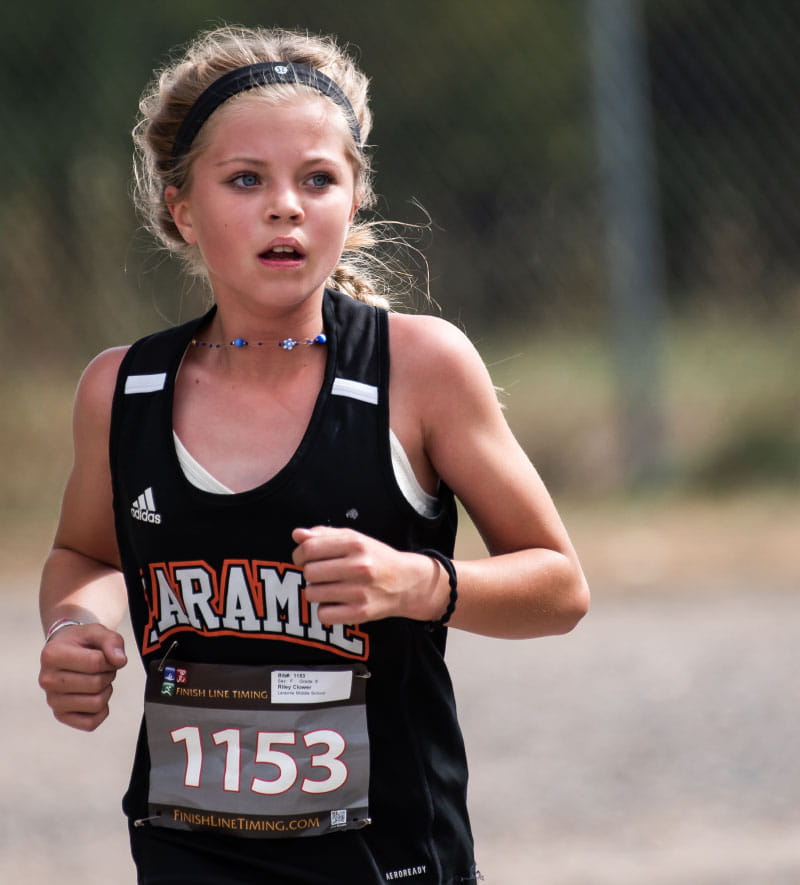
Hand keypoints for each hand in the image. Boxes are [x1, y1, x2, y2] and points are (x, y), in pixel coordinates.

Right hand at [39, 623, 126, 731]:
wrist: (65, 650)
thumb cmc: (80, 642)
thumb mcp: (96, 631)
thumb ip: (111, 641)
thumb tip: (119, 661)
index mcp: (52, 655)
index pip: (95, 662)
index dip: (110, 659)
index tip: (106, 655)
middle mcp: (47, 680)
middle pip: (96, 684)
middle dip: (108, 674)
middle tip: (102, 668)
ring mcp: (52, 700)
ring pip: (96, 704)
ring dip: (106, 690)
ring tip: (98, 679)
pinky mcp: (61, 716)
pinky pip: (90, 723)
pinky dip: (101, 710)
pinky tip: (95, 695)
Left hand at [291, 527, 446, 625]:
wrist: (407, 582)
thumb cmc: (375, 558)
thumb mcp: (354, 539)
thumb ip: (324, 534)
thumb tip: (297, 535)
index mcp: (356, 544)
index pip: (309, 548)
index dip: (299, 554)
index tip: (303, 558)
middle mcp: (359, 566)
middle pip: (309, 572)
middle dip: (310, 573)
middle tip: (321, 574)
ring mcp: (360, 591)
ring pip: (312, 594)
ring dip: (316, 591)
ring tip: (329, 588)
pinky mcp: (361, 613)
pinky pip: (323, 615)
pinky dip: (324, 610)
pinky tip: (335, 603)